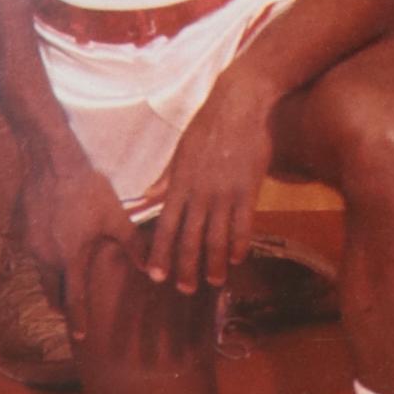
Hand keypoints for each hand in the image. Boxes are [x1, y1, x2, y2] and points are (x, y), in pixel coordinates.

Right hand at [17, 142, 136, 318]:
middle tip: (69, 314)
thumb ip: (133, 245)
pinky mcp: (23, 230)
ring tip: (63, 286)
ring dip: (52, 282)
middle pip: (52, 290)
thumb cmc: (88, 189)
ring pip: (41, 272)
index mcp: (70, 258)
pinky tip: (54, 251)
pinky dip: (45, 259)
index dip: (77, 319)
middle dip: (61, 304)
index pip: (73, 298)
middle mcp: (46, 257)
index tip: (80, 337)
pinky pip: (34, 253)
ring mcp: (31, 244)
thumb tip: (153, 269)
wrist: (52, 162)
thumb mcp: (115, 217)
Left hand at [148, 69, 278, 296]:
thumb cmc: (207, 126)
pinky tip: (238, 258)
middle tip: (184, 289)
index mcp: (179, 185)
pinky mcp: (249, 189)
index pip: (166, 227)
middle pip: (189, 239)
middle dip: (185, 267)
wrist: (240, 104)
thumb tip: (145, 198)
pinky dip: (240, 244)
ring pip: (216, 237)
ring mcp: (225, 193)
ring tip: (214, 281)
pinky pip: (244, 224)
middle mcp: (199, 194)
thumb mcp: (180, 152)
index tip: (157, 276)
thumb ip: (165, 180)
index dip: (161, 254)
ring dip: (213, 263)